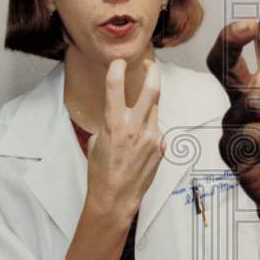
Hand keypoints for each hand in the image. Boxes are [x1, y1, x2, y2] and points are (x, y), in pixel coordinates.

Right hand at [85, 58, 163, 216]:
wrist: (116, 196)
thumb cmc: (101, 170)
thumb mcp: (98, 140)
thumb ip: (111, 121)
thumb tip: (119, 109)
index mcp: (114, 124)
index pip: (115, 87)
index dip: (116, 69)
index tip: (118, 62)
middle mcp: (135, 127)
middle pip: (152, 90)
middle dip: (153, 72)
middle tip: (150, 64)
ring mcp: (151, 137)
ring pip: (155, 110)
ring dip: (148, 106)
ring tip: (137, 115)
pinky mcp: (160, 146)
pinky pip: (156, 130)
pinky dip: (148, 130)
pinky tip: (138, 145)